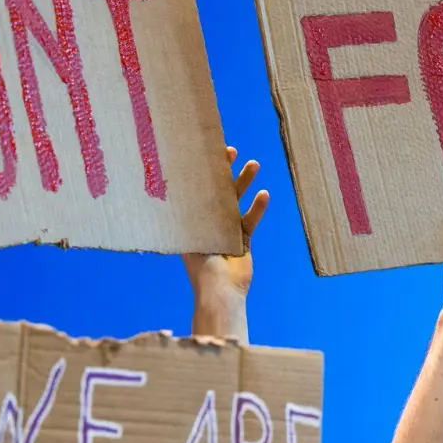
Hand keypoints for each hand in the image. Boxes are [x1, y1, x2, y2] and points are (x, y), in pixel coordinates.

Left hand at [183, 146, 267, 297]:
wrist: (220, 290)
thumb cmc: (201, 266)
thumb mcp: (191, 236)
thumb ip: (190, 213)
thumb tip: (178, 184)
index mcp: (190, 222)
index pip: (195, 191)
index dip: (201, 173)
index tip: (207, 154)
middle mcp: (207, 223)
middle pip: (217, 192)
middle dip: (224, 171)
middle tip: (231, 152)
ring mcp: (226, 231)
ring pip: (236, 201)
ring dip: (244, 183)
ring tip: (253, 165)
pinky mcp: (243, 240)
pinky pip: (250, 220)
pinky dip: (257, 208)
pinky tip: (264, 195)